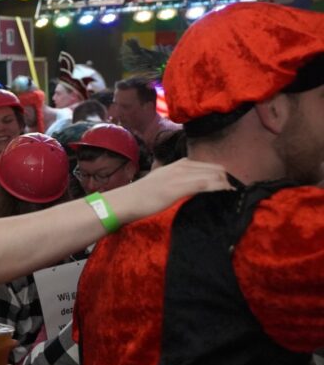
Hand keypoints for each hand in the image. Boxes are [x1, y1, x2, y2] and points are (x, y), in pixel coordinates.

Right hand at [105, 158, 231, 223]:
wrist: (128, 200)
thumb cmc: (142, 194)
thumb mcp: (162, 180)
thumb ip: (176, 179)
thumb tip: (189, 185)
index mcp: (177, 164)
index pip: (206, 165)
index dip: (220, 173)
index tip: (229, 183)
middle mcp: (181, 166)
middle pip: (213, 168)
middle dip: (226, 177)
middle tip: (235, 188)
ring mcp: (180, 175)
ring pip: (212, 174)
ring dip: (225, 182)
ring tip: (233, 191)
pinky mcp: (180, 187)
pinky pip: (206, 184)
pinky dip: (219, 186)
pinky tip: (227, 191)